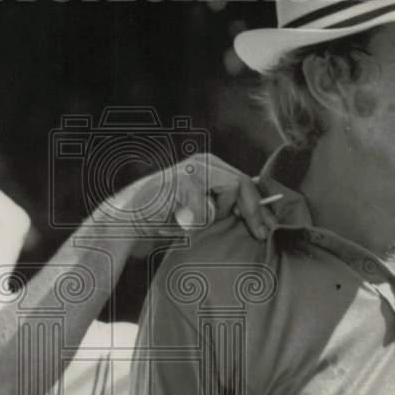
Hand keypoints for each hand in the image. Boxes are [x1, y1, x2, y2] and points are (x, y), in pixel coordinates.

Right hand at [114, 153, 273, 239]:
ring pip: (229, 192)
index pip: (245, 182)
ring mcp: (193, 167)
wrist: (128, 222)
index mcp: (209, 166)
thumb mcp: (201, 212)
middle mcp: (203, 161)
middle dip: (252, 211)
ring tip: (191, 222)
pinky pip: (206, 210)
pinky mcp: (185, 179)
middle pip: (243, 183)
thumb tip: (262, 216)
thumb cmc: (164, 220)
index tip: (267, 229)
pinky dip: (195, 223)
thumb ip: (224, 207)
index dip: (259, 207)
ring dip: (214, 216)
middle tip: (260, 234)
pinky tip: (178, 223)